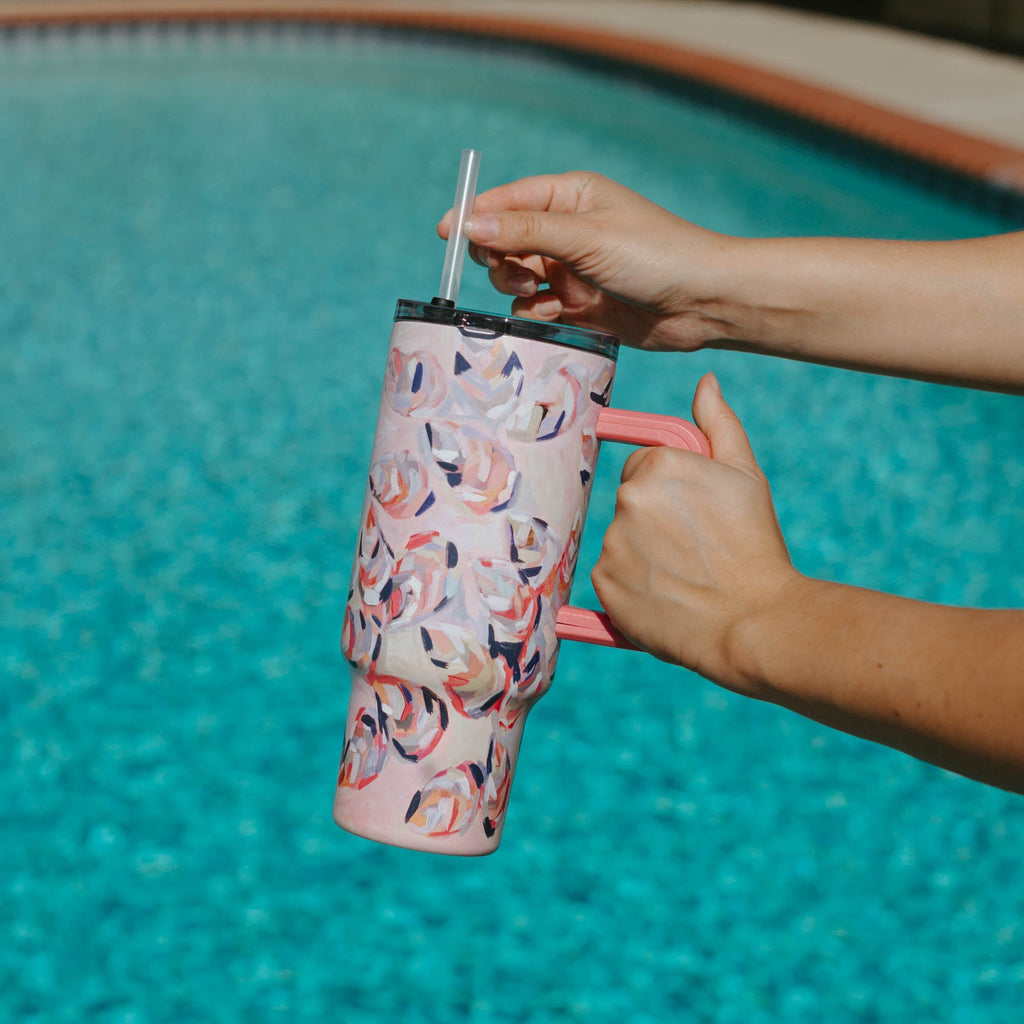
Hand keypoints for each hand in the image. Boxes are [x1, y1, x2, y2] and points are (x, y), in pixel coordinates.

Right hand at [437, 172, 737, 350]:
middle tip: (516, 273)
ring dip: (517, 289)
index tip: (447, 233)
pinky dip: (537, 314)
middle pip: (503, 242)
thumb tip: (468, 223)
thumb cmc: (654, 254)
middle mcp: (567, 231)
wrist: (703, 301)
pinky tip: (556, 314)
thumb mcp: (585, 236)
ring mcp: (571, 270)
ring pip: (515, 279)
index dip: (474, 215)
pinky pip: (536, 310)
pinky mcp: (578, 306)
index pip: (506, 201)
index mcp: (569, 197)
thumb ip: (525, 230)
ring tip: (539, 295)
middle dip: (500, 258)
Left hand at [591, 373, 799, 692]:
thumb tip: (705, 384)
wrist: (753, 621)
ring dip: (644, 552)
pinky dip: (633, 584)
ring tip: (686, 574)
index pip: (646, 464)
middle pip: (631, 500)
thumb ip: (719, 425)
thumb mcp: (746, 476)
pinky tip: (666, 595)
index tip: (696, 514)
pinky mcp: (605, 583)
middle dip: (656, 518)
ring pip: (622, 539)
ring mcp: (613, 542)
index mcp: (660, 464)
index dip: (673, 489)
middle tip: (696, 547)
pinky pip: (612, 575)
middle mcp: (628, 499)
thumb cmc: (755, 546)